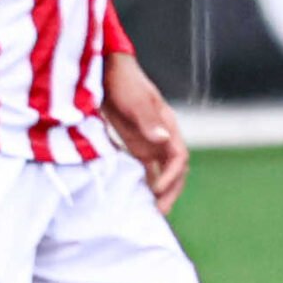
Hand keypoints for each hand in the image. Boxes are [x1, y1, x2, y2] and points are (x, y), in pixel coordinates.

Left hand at [100, 50, 187, 213]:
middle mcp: (162, 136)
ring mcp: (149, 141)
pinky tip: (133, 198)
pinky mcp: (134, 144)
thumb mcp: (134, 98)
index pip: (179, 157)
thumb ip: (147, 118)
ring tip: (148, 213)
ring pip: (160, 173)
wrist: (104, 69)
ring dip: (157, 192)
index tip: (157, 190)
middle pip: (174, 171)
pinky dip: (142, 184)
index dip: (172, 176)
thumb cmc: (121, 80)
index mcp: (167, 124)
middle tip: (158, 214)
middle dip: (169, 192)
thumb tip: (164, 138)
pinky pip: (144, 169)